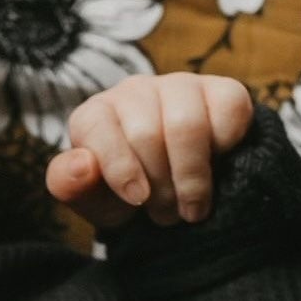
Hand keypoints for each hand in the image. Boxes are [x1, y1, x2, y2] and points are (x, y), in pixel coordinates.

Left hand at [45, 73, 253, 230]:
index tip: (137, 199)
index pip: (99, 129)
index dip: (120, 168)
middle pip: (147, 134)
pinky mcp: (224, 91)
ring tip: (190, 207)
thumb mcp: (96, 201)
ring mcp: (181, 86)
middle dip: (159, 186)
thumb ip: (72, 185)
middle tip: (165, 214)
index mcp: (96, 115)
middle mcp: (136, 92)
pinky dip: (225, 149)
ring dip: (191, 177)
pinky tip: (216, 165)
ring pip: (187, 125)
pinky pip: (228, 112)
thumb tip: (82, 165)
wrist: (180, 193)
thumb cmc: (129, 195)